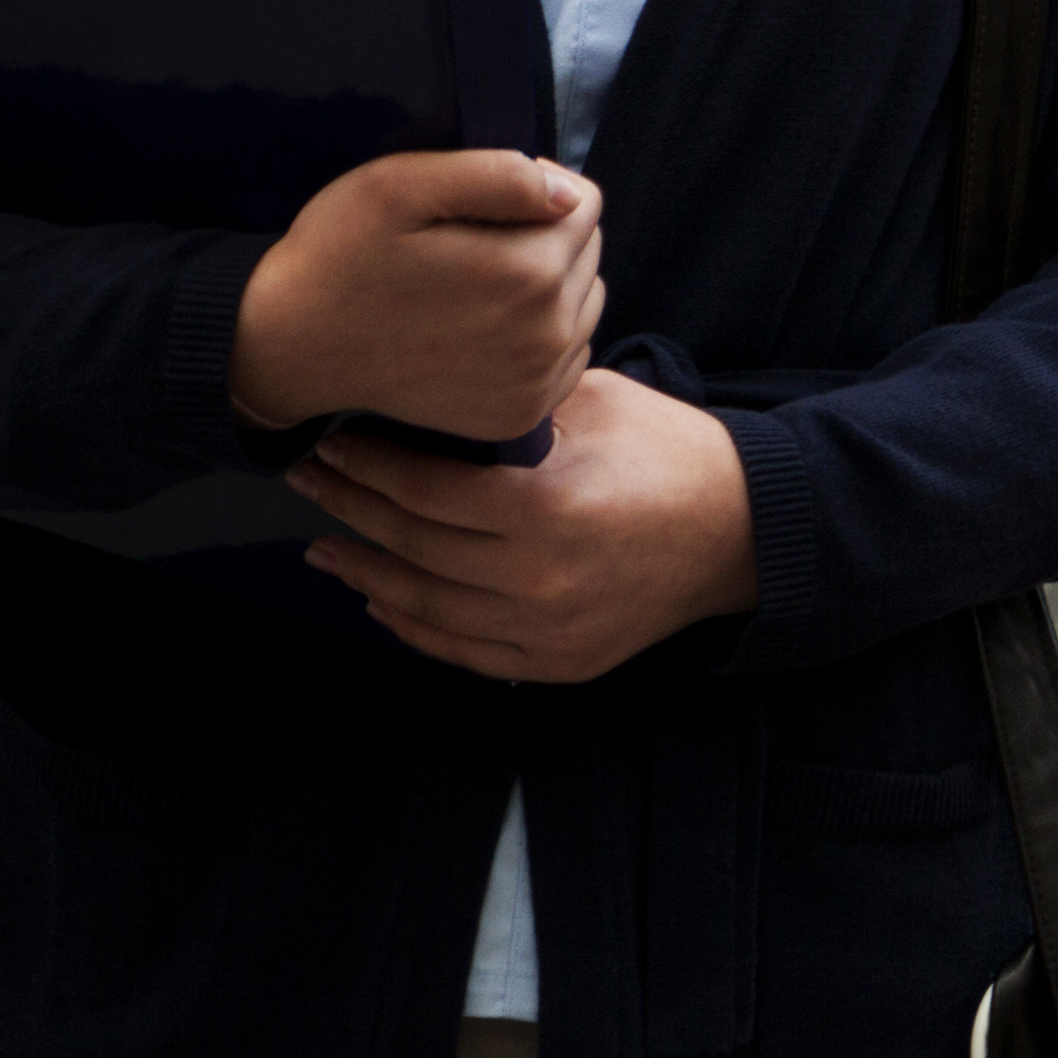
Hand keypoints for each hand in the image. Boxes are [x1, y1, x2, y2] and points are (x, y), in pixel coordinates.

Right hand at [229, 147, 602, 439]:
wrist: (291, 349)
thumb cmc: (339, 257)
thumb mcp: (398, 185)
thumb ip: (497, 174)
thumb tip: (569, 193)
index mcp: (527, 273)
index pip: (585, 201)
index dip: (536, 189)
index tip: (479, 202)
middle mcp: (547, 334)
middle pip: (587, 251)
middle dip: (543, 236)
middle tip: (466, 247)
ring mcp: (537, 382)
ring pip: (584, 300)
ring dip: (547, 285)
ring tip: (472, 287)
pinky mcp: (522, 414)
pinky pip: (569, 352)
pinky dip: (540, 334)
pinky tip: (482, 328)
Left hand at [295, 368, 758, 682]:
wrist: (748, 531)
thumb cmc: (673, 454)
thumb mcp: (599, 404)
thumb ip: (514, 406)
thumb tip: (429, 394)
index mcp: (549, 507)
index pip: (426, 491)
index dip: (369, 465)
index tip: (331, 441)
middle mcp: (538, 579)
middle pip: (412, 547)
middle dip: (351, 509)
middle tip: (309, 480)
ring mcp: (545, 630)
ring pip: (424, 607)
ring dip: (365, 574)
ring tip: (325, 546)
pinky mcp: (556, 663)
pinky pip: (461, 651)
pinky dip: (412, 626)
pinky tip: (381, 599)